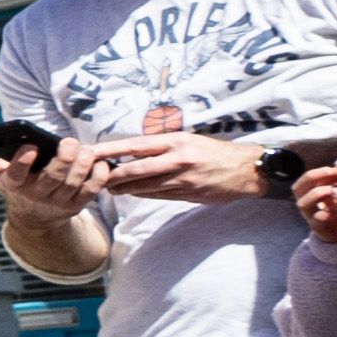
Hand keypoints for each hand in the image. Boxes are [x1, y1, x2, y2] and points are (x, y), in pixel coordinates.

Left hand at [67, 129, 269, 206]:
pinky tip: (135, 193)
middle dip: (111, 176)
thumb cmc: (214, 152)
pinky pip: (158, 196)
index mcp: (175, 141)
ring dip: (124, 188)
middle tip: (96, 177)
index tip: (89, 152)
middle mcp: (177, 159)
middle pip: (133, 169)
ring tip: (112, 188)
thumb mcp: (188, 140)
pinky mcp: (188, 194)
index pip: (134, 145)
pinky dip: (143, 194)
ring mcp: (182, 179)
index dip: (109, 150)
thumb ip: (161, 147)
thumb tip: (130, 153)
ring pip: (143, 186)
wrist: (247, 170)